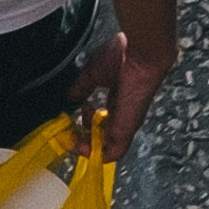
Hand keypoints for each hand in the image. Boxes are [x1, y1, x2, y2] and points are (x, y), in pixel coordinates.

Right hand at [84, 26, 178, 163]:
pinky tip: (81, 145)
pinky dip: (94, 154)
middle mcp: (122, 115)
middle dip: (82, 138)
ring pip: (104, 149)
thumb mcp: (93, 73)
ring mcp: (124, 124)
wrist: (139, 53)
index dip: (84, 123)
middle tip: (70, 132)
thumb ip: (82, 88)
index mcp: (117, 100)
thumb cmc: (122, 56)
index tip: (72, 117)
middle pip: (101, 137)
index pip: (100, 121)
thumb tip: (71, 97)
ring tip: (74, 139)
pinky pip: (111, 153)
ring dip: (85, 148)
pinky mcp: (125, 130)